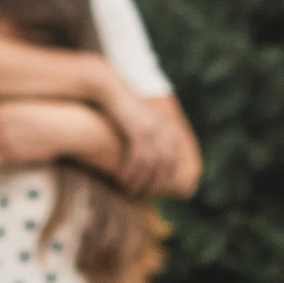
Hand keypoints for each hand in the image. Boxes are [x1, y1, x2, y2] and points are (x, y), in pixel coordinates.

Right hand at [104, 77, 184, 194]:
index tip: (158, 190)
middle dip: (155, 182)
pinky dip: (130, 171)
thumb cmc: (122, 109)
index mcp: (167, 129)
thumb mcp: (141, 122)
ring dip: (140, 180)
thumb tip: (145, 157)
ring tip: (129, 190)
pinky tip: (121, 179)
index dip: (168, 177)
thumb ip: (149, 137)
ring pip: (151, 164)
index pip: (174, 159)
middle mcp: (163, 130)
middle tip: (143, 193)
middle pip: (166, 165)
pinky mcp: (137, 130)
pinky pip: (137, 158)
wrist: (110, 89)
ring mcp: (151, 129)